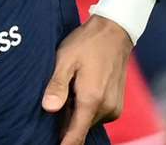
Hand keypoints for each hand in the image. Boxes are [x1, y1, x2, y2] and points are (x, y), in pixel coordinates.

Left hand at [41, 15, 132, 144]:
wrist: (114, 32)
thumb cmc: (87, 44)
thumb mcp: (65, 60)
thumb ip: (57, 85)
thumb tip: (48, 109)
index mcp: (92, 100)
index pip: (76, 135)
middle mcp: (106, 109)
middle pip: (79, 127)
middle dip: (64, 120)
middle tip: (54, 98)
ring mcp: (114, 108)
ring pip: (87, 120)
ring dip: (75, 112)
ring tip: (68, 87)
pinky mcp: (117, 105)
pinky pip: (96, 114)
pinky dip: (85, 107)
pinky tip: (78, 88)